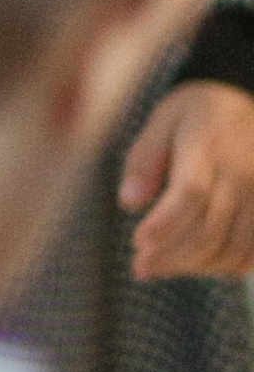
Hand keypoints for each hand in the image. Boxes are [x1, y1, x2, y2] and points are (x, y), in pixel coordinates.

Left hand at [121, 82, 253, 279]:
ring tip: (160, 266)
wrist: (248, 104)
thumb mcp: (163, 119)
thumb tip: (129, 203)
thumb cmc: (197, 114)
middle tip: (140, 266)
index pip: (191, 194)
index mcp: (209, 147)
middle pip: (210, 230)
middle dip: (171, 256)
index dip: (165, 224)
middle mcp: (241, 175)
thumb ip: (144, 159)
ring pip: (232, 249)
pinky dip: (223, 266)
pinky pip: (251, 253)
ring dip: (194, 266)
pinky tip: (194, 264)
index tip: (138, 242)